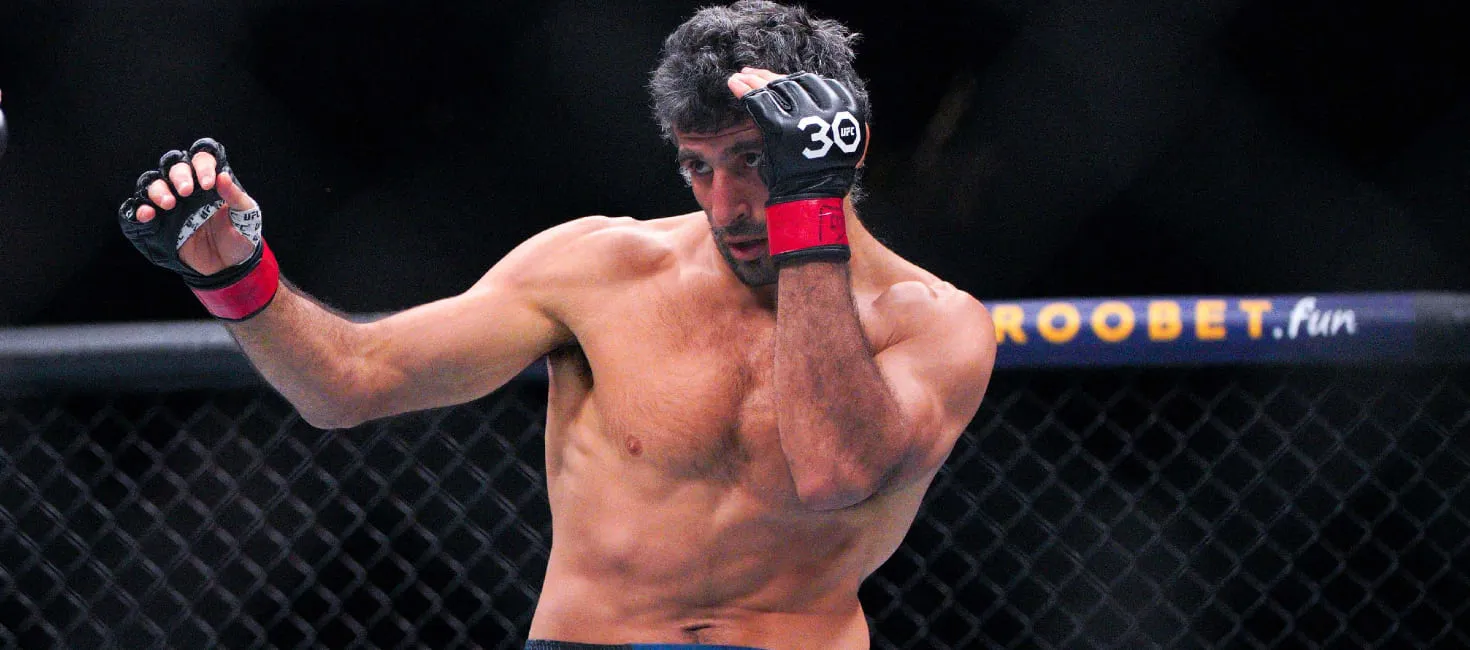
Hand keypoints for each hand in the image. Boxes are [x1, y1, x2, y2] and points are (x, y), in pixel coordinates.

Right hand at [118, 139, 279, 319]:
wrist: (230, 265)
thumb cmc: (240, 236)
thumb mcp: (245, 217)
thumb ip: (235, 196)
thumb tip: (223, 176)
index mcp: (210, 182)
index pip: (201, 159)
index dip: (202, 166)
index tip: (208, 184)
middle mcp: (189, 189)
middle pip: (174, 167)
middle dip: (178, 175)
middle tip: (186, 192)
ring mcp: (173, 205)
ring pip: (154, 184)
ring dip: (158, 190)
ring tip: (169, 204)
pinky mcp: (161, 223)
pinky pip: (142, 210)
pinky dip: (140, 209)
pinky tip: (148, 215)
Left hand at [731, 68, 866, 264]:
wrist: (812, 200)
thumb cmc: (819, 171)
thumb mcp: (834, 139)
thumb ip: (825, 115)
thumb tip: (805, 91)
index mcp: (848, 109)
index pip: (815, 84)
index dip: (791, 78)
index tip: (774, 77)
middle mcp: (830, 110)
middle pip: (794, 83)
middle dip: (769, 77)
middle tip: (751, 73)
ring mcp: (805, 118)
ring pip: (775, 90)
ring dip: (754, 81)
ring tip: (739, 78)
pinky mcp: (781, 129)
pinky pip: (759, 103)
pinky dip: (744, 92)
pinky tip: (734, 85)